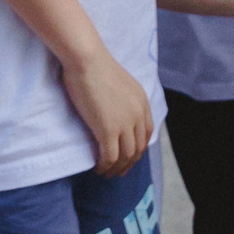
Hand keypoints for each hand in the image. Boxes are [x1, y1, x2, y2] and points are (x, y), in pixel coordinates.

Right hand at [62, 44, 153, 175]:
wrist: (87, 60)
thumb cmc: (95, 64)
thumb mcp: (119, 81)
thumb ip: (122, 98)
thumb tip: (112, 109)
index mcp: (142, 102)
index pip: (146, 133)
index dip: (138, 148)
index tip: (129, 156)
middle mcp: (137, 115)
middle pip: (138, 148)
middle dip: (129, 163)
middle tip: (118, 171)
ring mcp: (124, 124)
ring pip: (125, 156)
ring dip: (117, 168)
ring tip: (106, 173)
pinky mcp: (108, 130)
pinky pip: (110, 157)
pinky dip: (105, 166)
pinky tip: (98, 168)